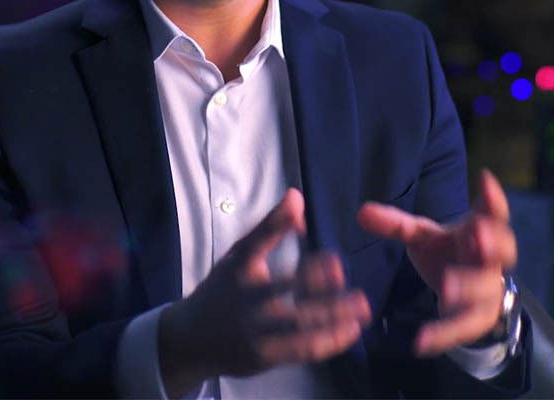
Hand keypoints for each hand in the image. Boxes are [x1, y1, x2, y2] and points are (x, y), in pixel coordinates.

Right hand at [159, 189, 371, 395]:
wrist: (191, 340)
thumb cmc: (224, 290)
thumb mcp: (239, 255)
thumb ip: (270, 227)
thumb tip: (297, 196)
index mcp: (239, 267)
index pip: (257, 242)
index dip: (277, 226)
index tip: (302, 217)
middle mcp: (246, 299)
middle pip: (282, 287)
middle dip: (314, 281)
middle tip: (341, 271)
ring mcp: (255, 330)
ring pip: (297, 323)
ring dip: (332, 315)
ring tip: (362, 306)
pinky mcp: (265, 356)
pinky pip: (301, 350)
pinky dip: (329, 341)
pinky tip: (350, 330)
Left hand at [356, 168, 516, 355]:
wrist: (463, 293)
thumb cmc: (447, 253)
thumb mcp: (422, 236)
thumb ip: (396, 225)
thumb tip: (361, 212)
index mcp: (480, 229)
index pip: (492, 211)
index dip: (492, 197)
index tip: (484, 179)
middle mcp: (490, 258)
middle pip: (503, 248)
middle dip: (493, 242)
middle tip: (479, 236)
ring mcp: (488, 288)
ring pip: (486, 288)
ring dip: (469, 286)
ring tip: (446, 287)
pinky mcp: (478, 318)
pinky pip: (465, 326)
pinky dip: (443, 334)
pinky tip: (421, 341)